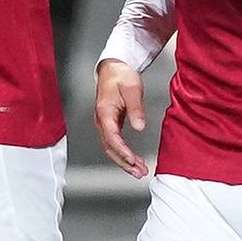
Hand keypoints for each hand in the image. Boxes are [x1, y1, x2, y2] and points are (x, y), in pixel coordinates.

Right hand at [94, 59, 148, 177]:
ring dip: (124, 161)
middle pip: (109, 147)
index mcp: (104, 111)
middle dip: (124, 162)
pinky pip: (115, 143)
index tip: (132, 160)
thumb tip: (139, 127)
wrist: (114, 68)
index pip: (111, 136)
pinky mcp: (111, 124)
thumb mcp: (132, 89)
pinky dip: (124, 153)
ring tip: (139, 171)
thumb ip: (135, 109)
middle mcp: (101, 120)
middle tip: (139, 172)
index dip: (122, 150)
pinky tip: (134, 160)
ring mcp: (105, 123)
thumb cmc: (121, 76)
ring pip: (111, 147)